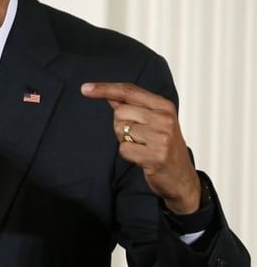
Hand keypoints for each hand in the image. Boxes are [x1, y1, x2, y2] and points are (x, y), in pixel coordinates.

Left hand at [81, 82, 200, 214]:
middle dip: (121, 125)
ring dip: (125, 141)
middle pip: (120, 112)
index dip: (104, 88)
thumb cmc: (165, 147)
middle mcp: (164, 119)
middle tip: (139, 137)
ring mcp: (161, 137)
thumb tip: (110, 95)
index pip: (129, 91)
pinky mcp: (155, 156)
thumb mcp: (155, 121)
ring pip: (120, 130)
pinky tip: (143, 158)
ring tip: (143, 147)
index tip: (85, 88)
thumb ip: (133, 106)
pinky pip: (123, 149)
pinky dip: (128, 155)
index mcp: (164, 106)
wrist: (182, 178)